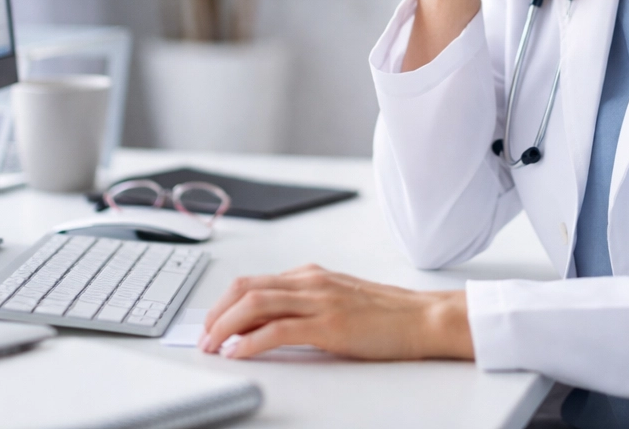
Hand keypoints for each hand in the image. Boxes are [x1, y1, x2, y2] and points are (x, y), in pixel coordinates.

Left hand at [199, 264, 472, 360]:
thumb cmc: (388, 315)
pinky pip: (279, 329)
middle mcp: (311, 282)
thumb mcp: (340, 300)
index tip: (211, 324)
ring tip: (213, 347)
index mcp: (311, 275)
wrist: (424, 317)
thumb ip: (307, 305)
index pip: (253, 282)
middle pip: (246, 289)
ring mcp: (319, 300)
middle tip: (204, 338)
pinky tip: (239, 353)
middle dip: (217, 314)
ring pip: (255, 304)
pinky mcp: (329, 324)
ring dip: (226, 327)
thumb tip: (271, 325)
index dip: (224, 303)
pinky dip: (251, 341)